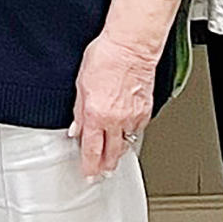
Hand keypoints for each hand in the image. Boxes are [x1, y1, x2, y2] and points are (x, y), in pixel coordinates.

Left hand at [70, 27, 157, 178]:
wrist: (131, 46)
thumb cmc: (105, 58)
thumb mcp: (80, 85)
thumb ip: (78, 112)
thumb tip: (75, 129)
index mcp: (96, 115)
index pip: (92, 150)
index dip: (90, 166)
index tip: (89, 175)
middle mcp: (116, 119)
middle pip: (113, 153)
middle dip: (107, 167)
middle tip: (103, 174)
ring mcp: (134, 116)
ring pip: (127, 143)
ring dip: (119, 152)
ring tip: (113, 158)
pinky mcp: (146, 110)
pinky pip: (137, 129)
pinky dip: (130, 134)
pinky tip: (126, 134)